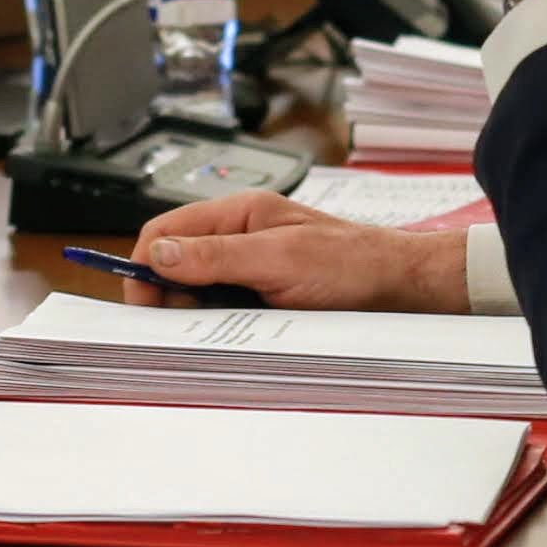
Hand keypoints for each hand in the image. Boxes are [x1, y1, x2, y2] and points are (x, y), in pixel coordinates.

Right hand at [131, 194, 470, 312]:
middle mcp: (240, 235)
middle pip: (176, 262)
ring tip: (221, 329)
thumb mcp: (280, 260)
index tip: (143, 304)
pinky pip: (225, 306)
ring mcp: (252, 264)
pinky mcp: (264, 291)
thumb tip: (160, 255)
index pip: (164, 232)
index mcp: (239, 213)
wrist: (403, 288)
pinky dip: (221, 322)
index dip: (144, 267)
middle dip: (169, 295)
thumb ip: (218, 256)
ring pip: (198, 289)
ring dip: (197, 312)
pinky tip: (239, 333)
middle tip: (181, 327)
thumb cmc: (354, 265)